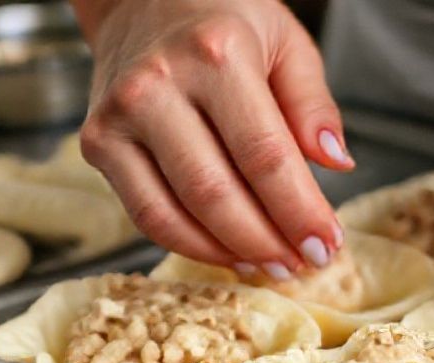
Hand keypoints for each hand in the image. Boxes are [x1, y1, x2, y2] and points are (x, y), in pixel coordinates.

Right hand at [70, 0, 352, 278]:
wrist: (142, 0)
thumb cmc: (223, 23)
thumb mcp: (286, 42)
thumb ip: (313, 104)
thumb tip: (336, 164)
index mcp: (216, 54)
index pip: (265, 155)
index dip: (299, 211)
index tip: (327, 244)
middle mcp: (158, 84)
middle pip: (217, 193)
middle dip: (268, 241)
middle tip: (303, 264)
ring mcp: (119, 117)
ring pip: (175, 213)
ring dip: (229, 253)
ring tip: (270, 265)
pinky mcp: (96, 143)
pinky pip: (145, 214)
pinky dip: (189, 244)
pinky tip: (228, 253)